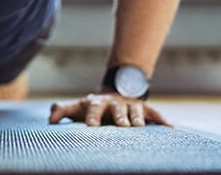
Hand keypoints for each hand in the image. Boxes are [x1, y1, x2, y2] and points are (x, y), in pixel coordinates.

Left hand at [48, 93, 170, 126]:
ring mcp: (130, 105)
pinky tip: (170, 128)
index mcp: (97, 103)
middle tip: (122, 125)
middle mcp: (115, 102)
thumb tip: (50, 117)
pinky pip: (154, 113)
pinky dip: (161, 120)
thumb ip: (64, 110)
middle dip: (120, 116)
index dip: (93, 116)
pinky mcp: (144, 109)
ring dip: (138, 117)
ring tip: (139, 125)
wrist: (115, 93)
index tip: (92, 126)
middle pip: (117, 108)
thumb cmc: (93, 108)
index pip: (94, 108)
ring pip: (135, 109)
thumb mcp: (78, 108)